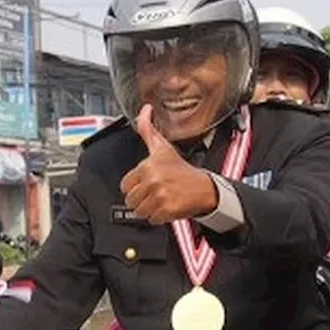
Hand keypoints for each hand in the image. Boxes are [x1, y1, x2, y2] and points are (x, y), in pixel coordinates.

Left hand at [119, 104, 218, 225]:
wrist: (204, 188)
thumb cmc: (181, 169)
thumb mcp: (162, 147)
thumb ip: (147, 129)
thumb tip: (144, 109)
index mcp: (148, 166)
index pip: (125, 185)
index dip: (135, 186)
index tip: (147, 183)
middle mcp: (153, 180)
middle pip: (131, 200)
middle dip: (141, 198)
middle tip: (155, 192)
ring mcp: (160, 196)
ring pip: (139, 211)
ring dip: (149, 209)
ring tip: (161, 199)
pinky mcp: (167, 211)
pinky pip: (151, 220)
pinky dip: (158, 217)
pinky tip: (167, 206)